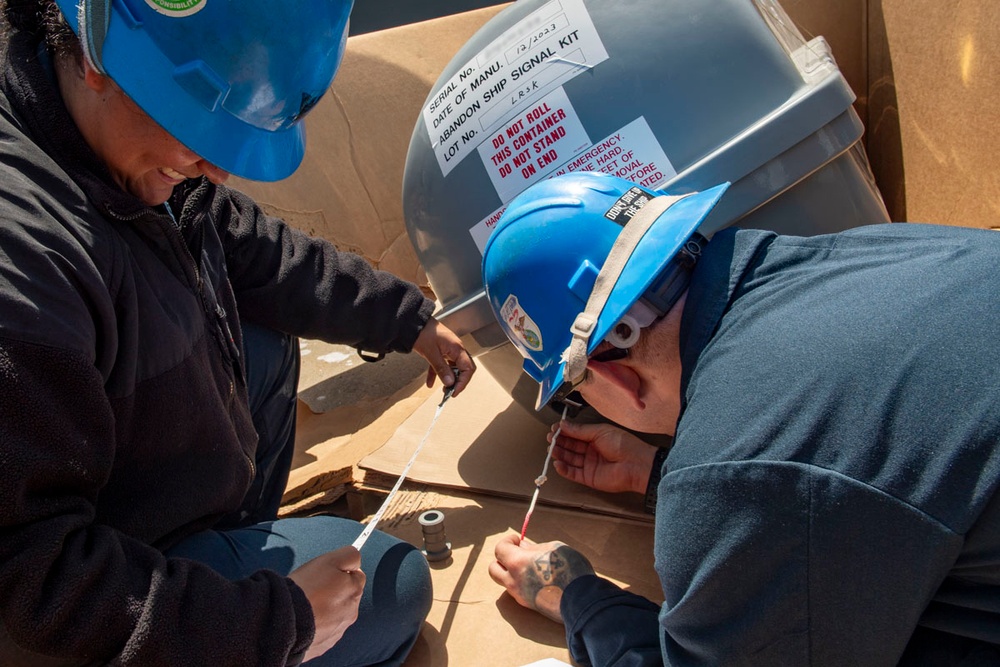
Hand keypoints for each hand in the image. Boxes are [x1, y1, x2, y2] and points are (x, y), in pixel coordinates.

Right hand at [288, 546, 364, 660]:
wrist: (284, 622)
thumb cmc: (306, 589)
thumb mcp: (330, 561)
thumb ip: (349, 556)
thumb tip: (356, 562)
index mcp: (355, 592)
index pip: (356, 575)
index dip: (340, 571)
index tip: (325, 573)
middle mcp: (350, 614)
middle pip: (345, 596)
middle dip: (333, 591)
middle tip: (312, 588)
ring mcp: (336, 632)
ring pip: (333, 614)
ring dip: (324, 609)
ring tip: (304, 606)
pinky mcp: (322, 645)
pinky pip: (321, 630)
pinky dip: (314, 625)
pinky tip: (302, 620)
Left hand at [411, 316, 475, 397]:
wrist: (412, 322)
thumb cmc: (423, 332)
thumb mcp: (431, 353)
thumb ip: (441, 369)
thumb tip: (450, 383)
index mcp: (457, 348)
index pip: (468, 368)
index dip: (463, 382)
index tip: (454, 391)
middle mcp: (455, 349)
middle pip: (463, 368)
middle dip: (458, 381)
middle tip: (451, 391)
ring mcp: (448, 350)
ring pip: (452, 368)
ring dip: (448, 379)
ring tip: (443, 389)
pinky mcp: (440, 351)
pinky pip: (441, 365)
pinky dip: (436, 374)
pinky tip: (429, 383)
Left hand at [489, 534, 594, 623]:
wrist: (581, 600)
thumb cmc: (570, 569)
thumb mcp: (554, 548)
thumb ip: (534, 548)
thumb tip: (523, 546)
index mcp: (517, 563)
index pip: (500, 549)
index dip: (508, 541)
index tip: (518, 539)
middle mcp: (514, 581)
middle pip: (493, 569)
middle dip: (501, 559)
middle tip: (517, 553)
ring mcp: (520, 595)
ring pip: (504, 582)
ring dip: (510, 572)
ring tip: (528, 567)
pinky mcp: (529, 605)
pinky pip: (517, 591)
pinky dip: (521, 583)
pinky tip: (537, 579)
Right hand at [549, 420, 657, 494]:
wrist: (636, 464)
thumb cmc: (623, 445)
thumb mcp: (600, 432)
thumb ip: (580, 430)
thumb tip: (564, 425)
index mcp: (595, 437)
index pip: (575, 434)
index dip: (564, 431)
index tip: (554, 429)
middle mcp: (591, 451)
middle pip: (570, 446)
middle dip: (560, 442)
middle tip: (551, 438)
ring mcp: (589, 464)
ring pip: (570, 459)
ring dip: (560, 454)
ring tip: (552, 449)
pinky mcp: (588, 478)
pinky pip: (572, 473)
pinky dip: (564, 469)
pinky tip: (557, 463)